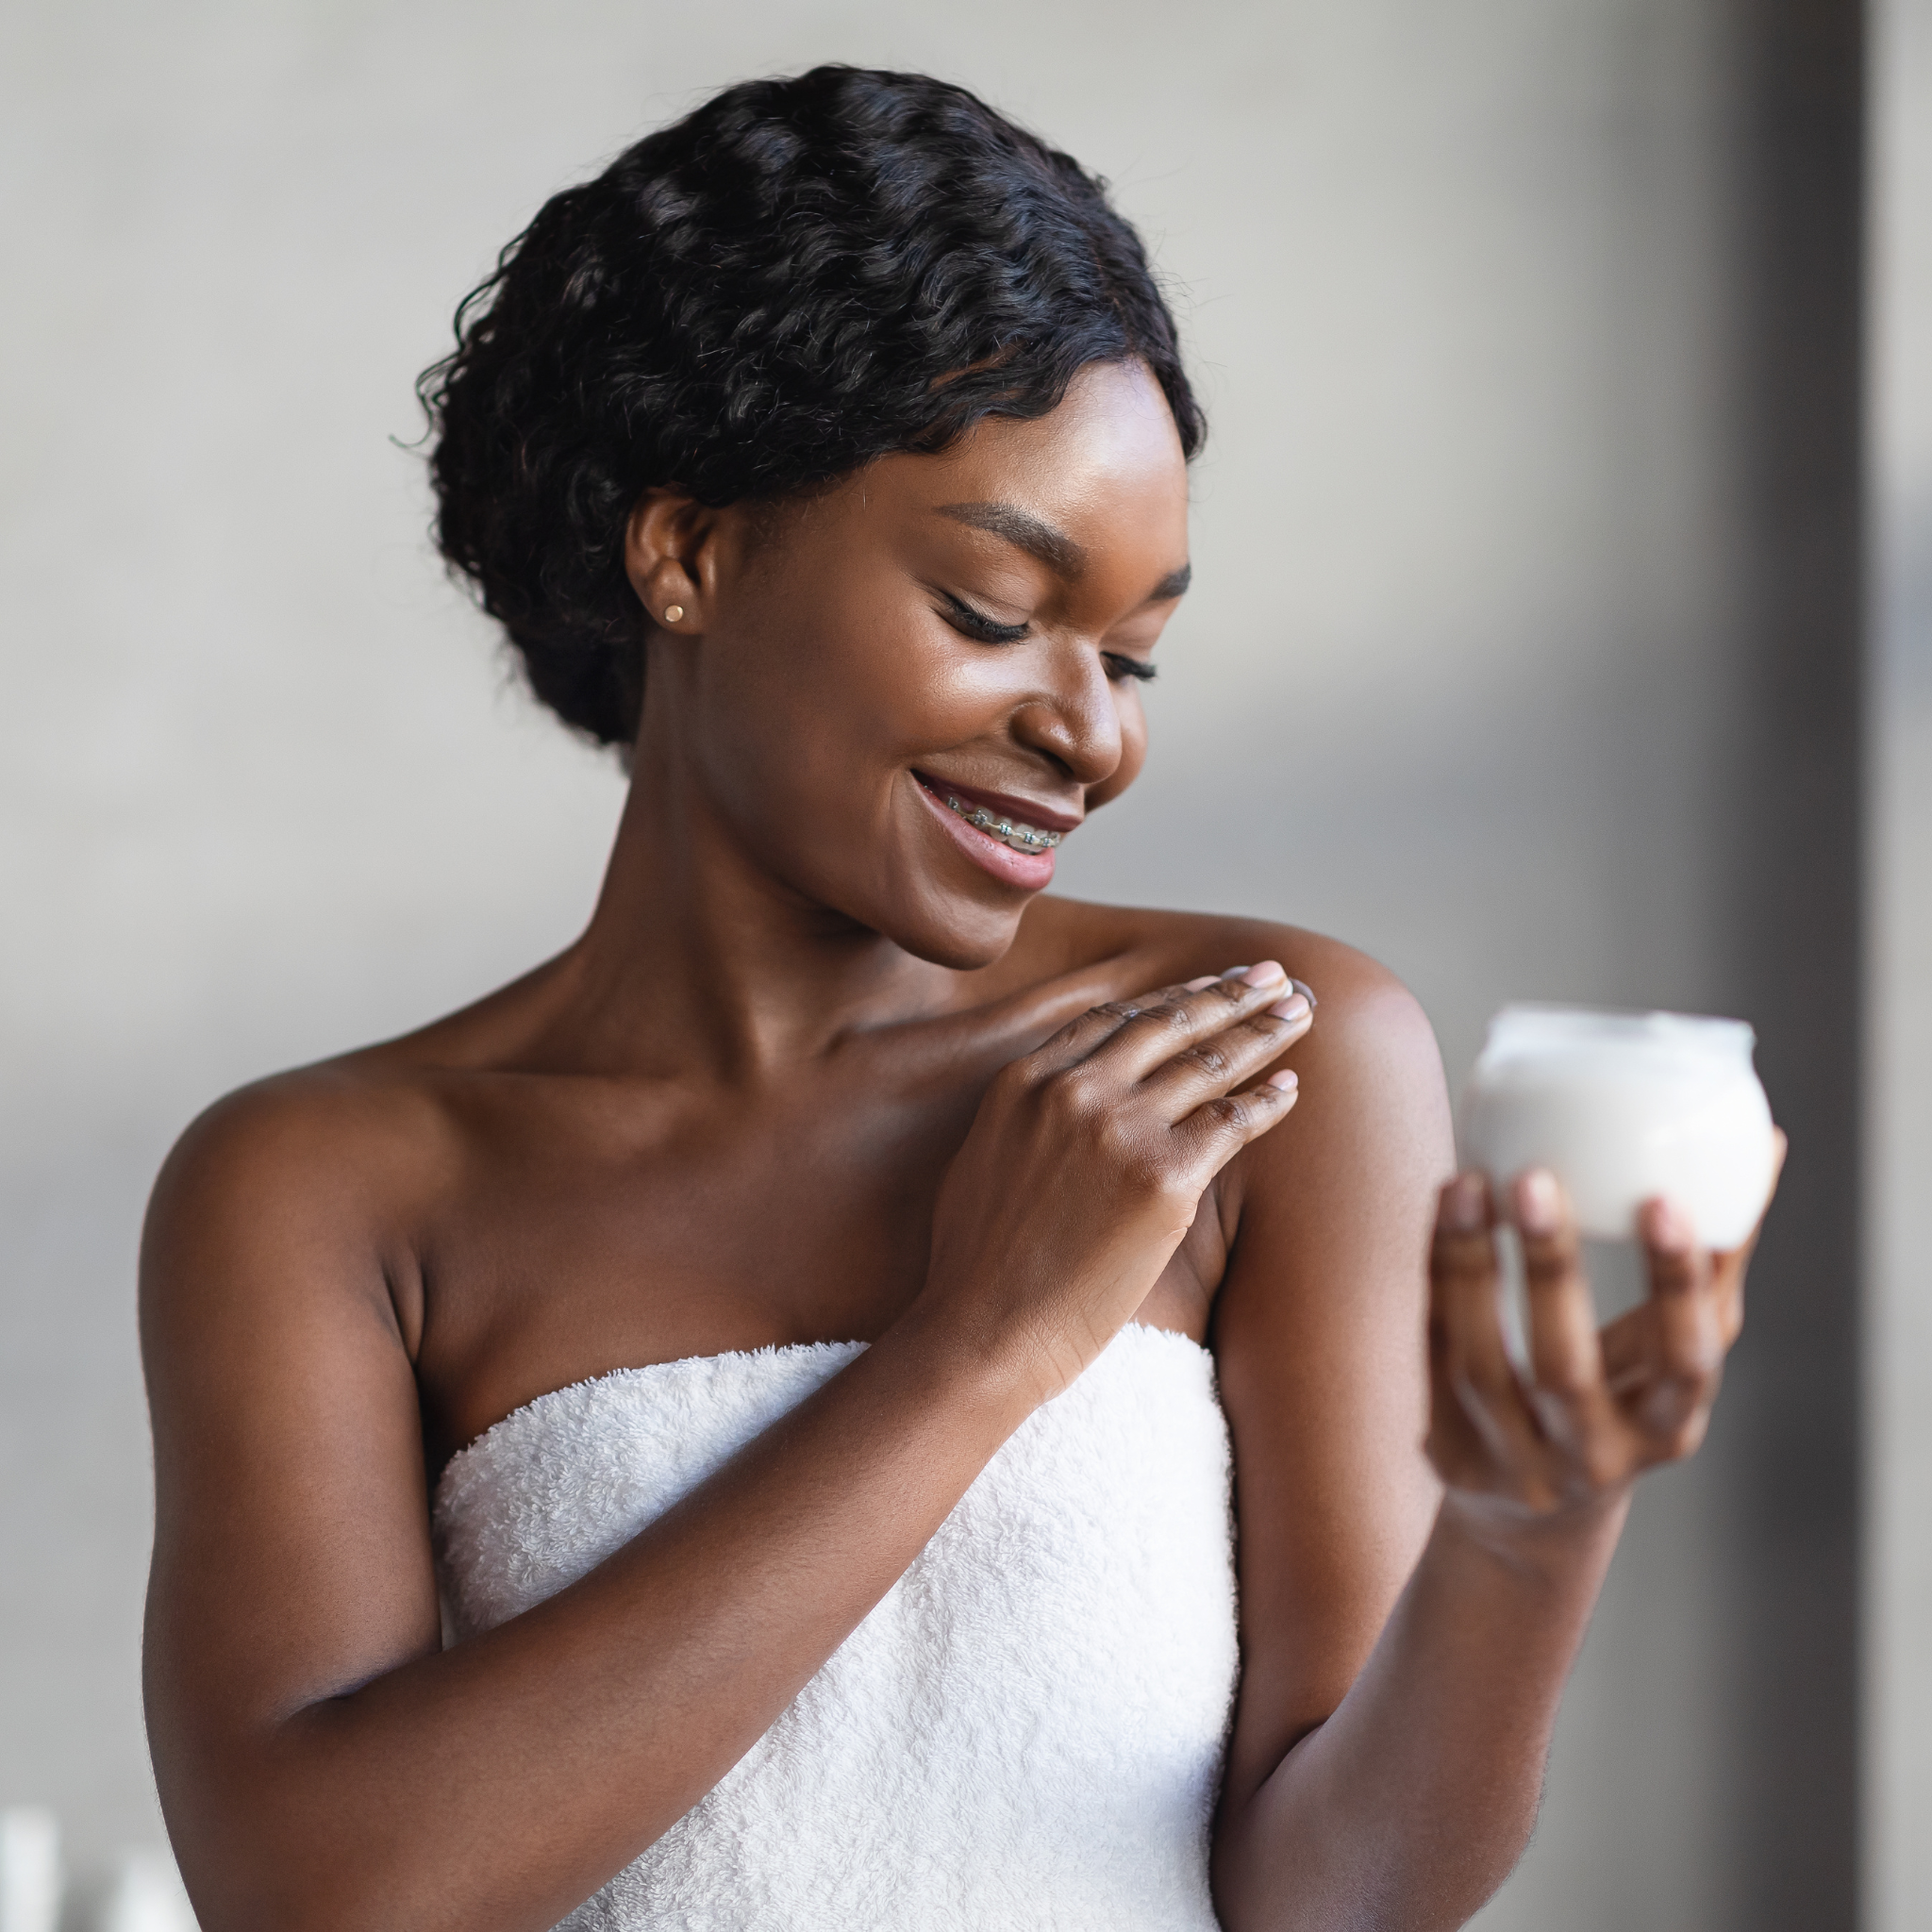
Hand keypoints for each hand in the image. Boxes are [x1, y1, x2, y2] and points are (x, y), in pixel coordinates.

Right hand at [920, 963, 1312, 1403]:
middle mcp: (1074, 1089)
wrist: (983, 1331)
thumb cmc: (976, 1268)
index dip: (1167, 998)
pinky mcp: (1164, 1176)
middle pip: (1168, 1023)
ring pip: (1209, 1062)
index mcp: (1025, 1081)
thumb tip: (1058, 1105)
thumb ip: (1028, 1117)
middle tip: (1271, 974)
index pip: (1113, 1019)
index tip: (1205, 985)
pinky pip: (1232, 1122)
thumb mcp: (982, 1160)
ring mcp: (1121, 1128)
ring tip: (1300, 1011)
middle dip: (1228, 994)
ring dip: (1262, 1031)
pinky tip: (1291, 1086)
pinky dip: (1268, 1100)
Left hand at [1425, 1139, 1784, 1526]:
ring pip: (1479, 1363)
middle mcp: (1590, 1457)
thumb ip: (1710, 1264)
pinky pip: (1433, 1355)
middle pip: (1563, 1371)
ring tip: (1466, 1184)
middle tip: (1534, 1178)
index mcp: (1666, 1429)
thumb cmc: (1620, 1400)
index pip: (1682, 1362)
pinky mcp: (1448, 1452)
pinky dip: (1436, 1280)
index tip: (1661, 1201)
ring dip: (1468, 1264)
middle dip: (1550, 1272)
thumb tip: (1765, 1145)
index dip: (1675, 1287)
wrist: (1534, 1520)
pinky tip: (1443, 1212)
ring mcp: (1511, 1463)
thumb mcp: (1673, 1355)